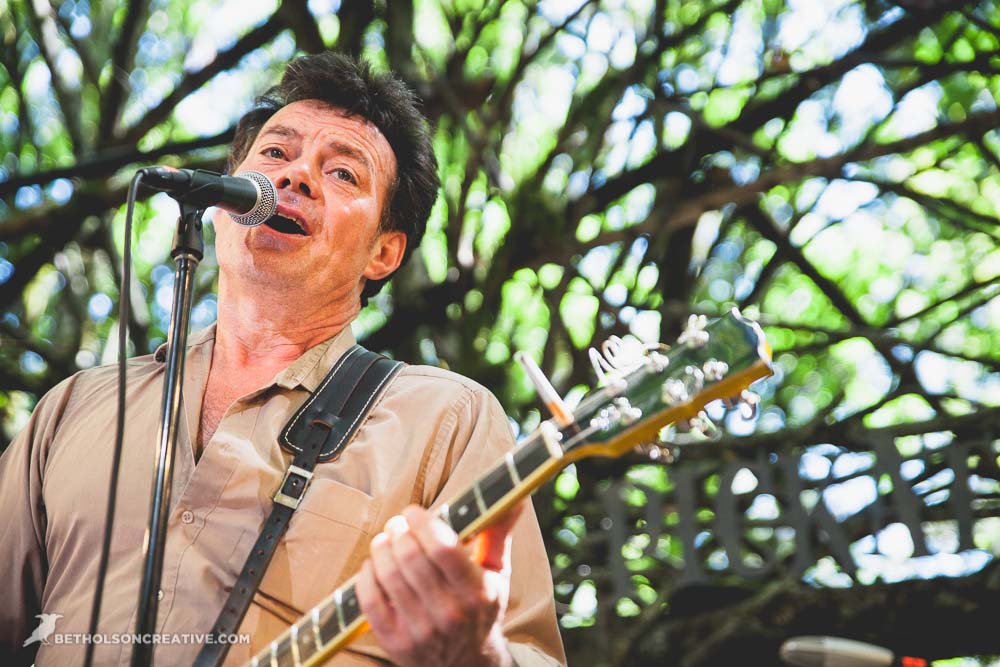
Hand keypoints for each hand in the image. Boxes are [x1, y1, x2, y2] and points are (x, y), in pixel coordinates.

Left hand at [355, 502, 523, 666]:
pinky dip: (367, 575)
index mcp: (477, 592)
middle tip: (397, 524)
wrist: (467, 664)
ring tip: (384, 540)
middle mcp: (449, 613)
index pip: (444, 548)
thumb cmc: (481, 609)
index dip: (423, 523)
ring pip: (389, 575)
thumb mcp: (497, 574)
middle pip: (411, 558)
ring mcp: (420, 629)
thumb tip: (516, 499)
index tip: (414, 512)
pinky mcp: (395, 642)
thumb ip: (499, 534)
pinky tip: (373, 565)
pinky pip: (370, 600)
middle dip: (399, 531)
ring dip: (381, 549)